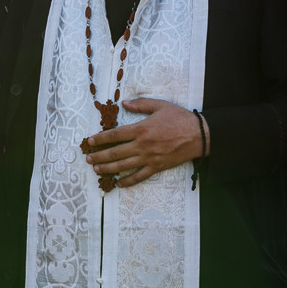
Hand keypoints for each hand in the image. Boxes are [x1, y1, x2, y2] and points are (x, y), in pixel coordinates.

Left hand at [82, 98, 204, 187]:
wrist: (199, 135)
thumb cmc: (180, 118)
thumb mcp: (160, 105)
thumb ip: (141, 104)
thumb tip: (124, 103)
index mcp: (141, 129)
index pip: (115, 135)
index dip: (101, 139)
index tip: (90, 141)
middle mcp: (142, 145)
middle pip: (115, 152)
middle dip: (99, 156)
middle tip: (88, 158)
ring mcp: (149, 158)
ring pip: (124, 166)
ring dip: (108, 169)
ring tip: (96, 170)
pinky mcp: (157, 167)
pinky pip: (139, 176)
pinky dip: (128, 182)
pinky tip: (119, 184)